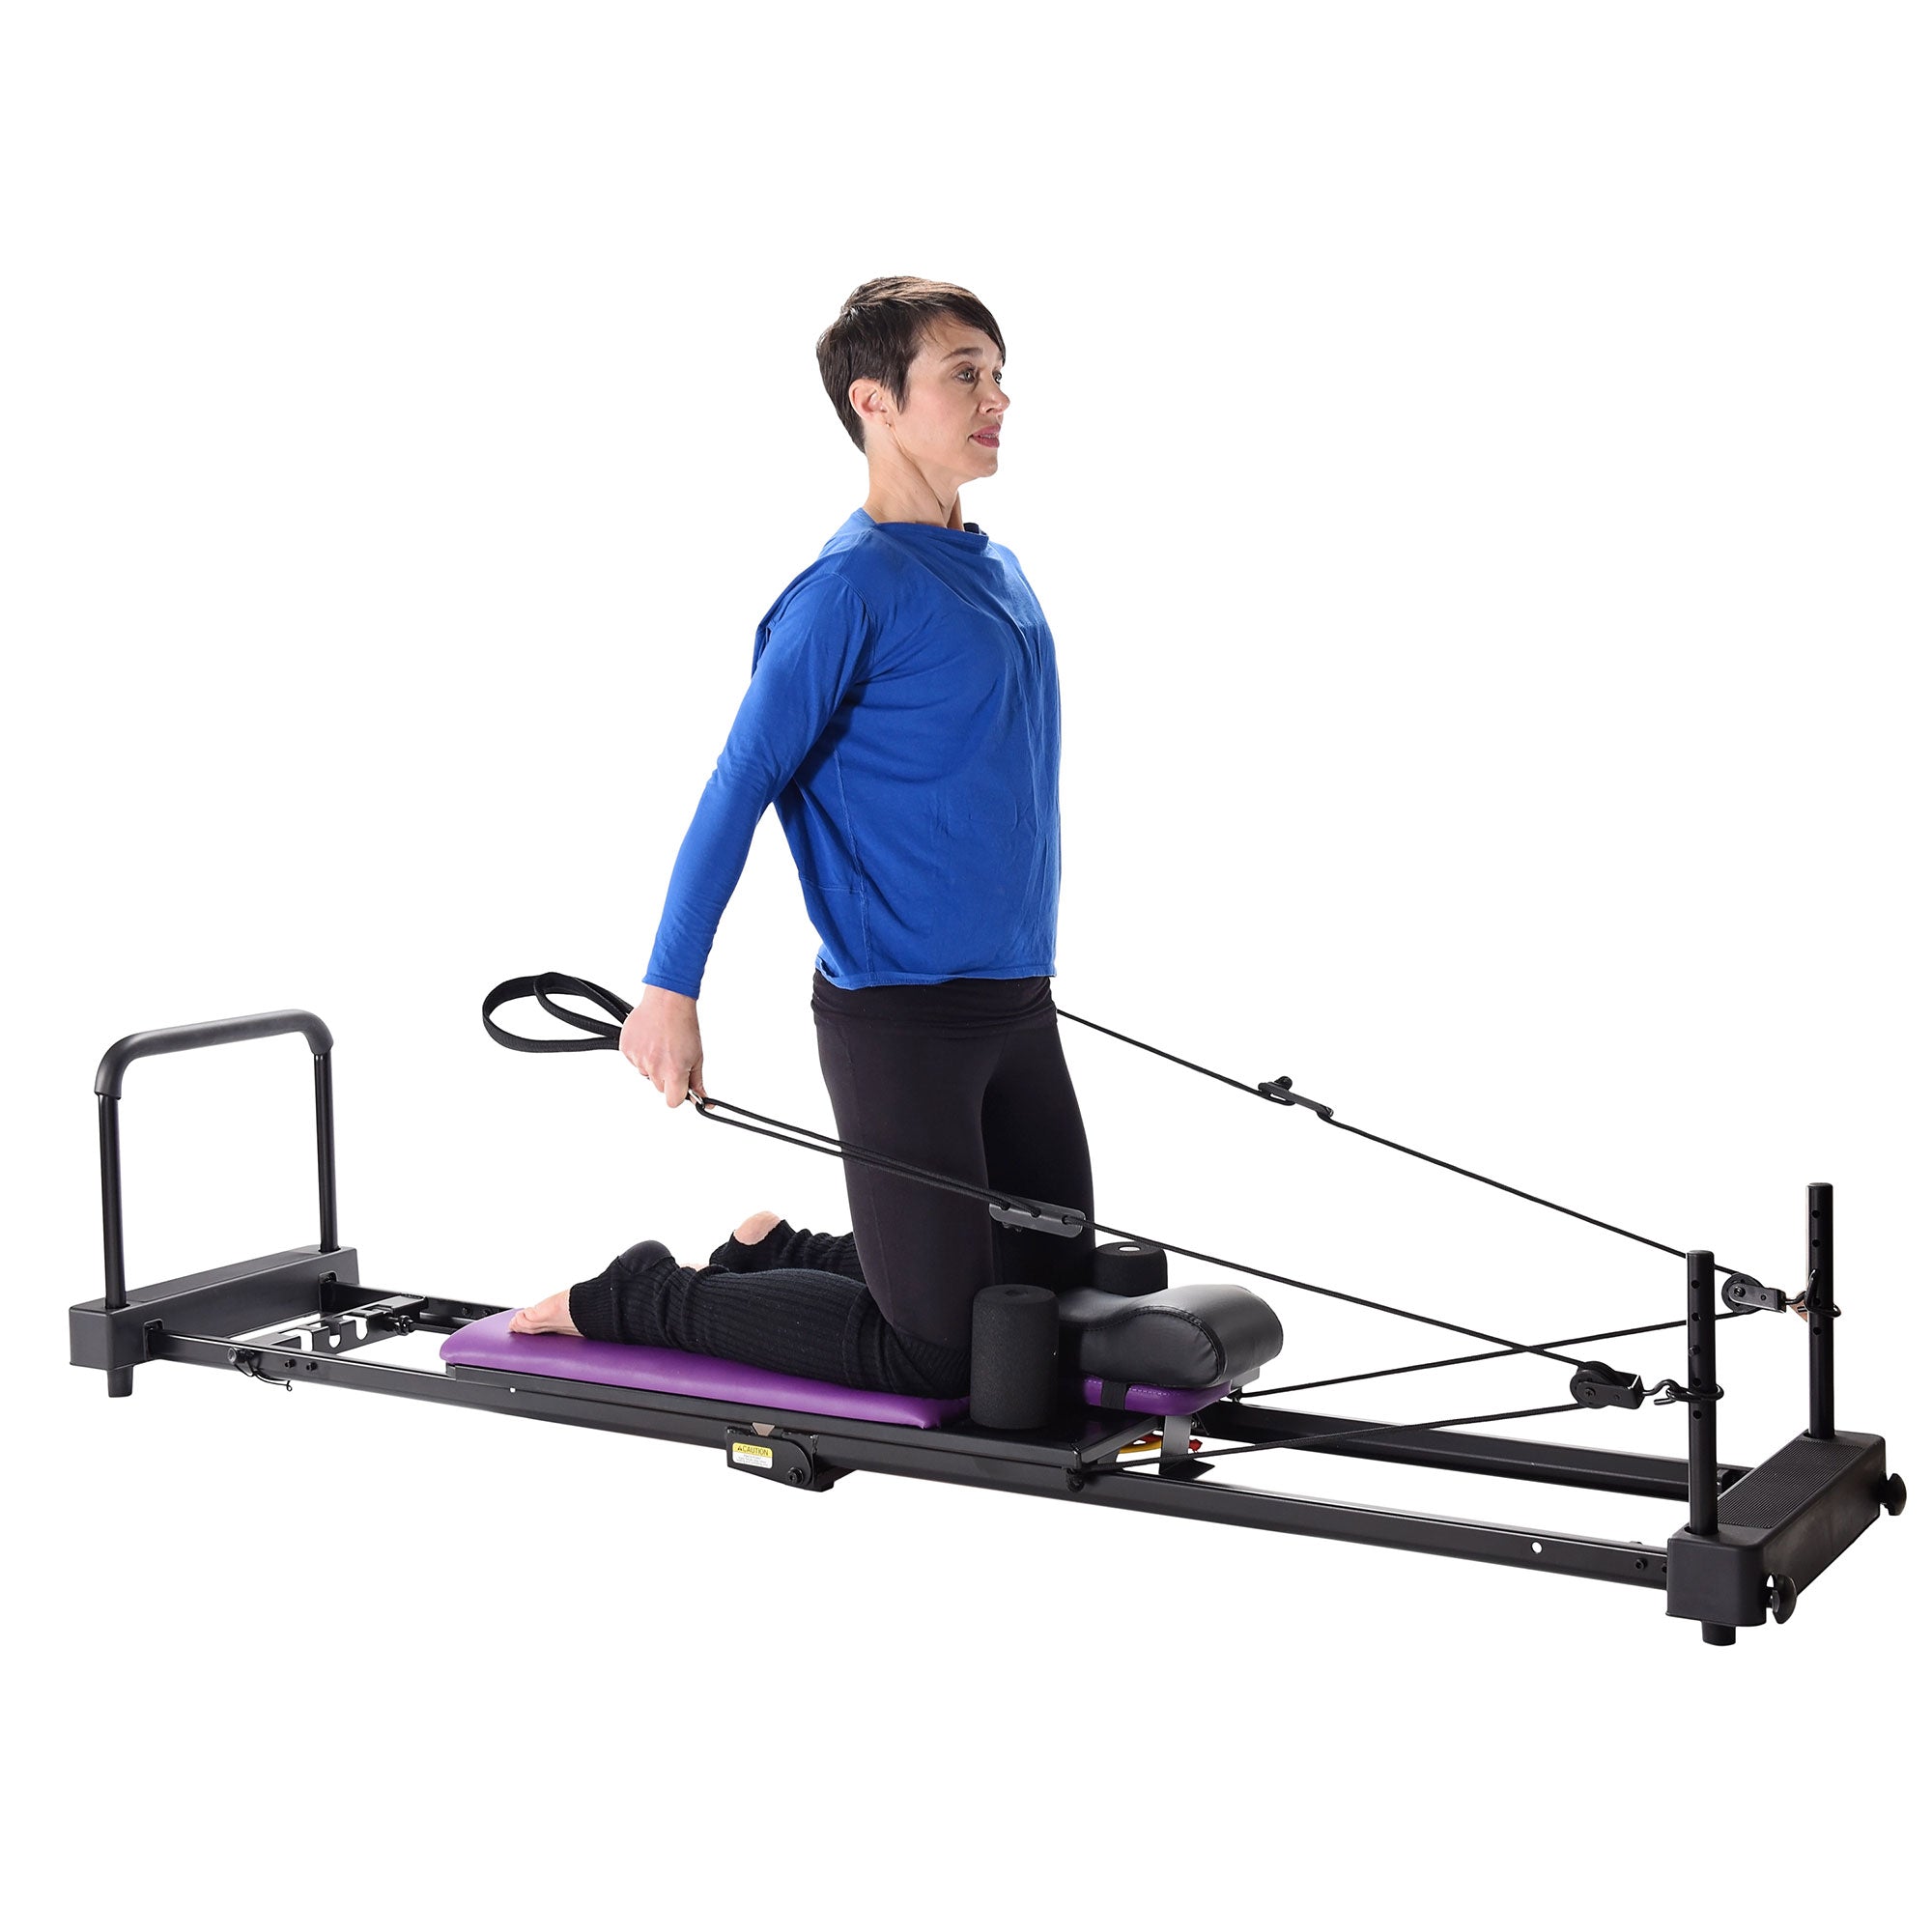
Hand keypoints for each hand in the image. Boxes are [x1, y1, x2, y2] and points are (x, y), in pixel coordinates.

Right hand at [619, 985, 706, 1107]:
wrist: (668, 1000)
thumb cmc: (684, 1024)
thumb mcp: (697, 1055)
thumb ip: (696, 1081)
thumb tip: (703, 1101)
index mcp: (674, 1071)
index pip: (673, 1101)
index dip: (678, 1094)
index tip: (681, 1086)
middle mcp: (654, 1067)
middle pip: (660, 1087)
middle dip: (667, 1077)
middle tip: (673, 1057)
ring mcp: (638, 1059)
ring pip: (647, 1074)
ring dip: (654, 1065)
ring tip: (662, 1045)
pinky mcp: (627, 1049)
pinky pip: (635, 1061)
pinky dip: (642, 1054)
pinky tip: (651, 1040)